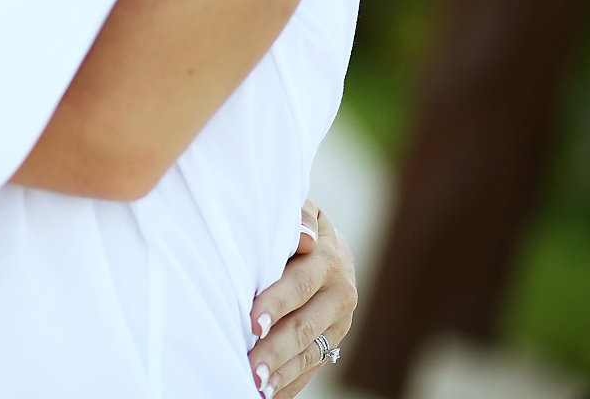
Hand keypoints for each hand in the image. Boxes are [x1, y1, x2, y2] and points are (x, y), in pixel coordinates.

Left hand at [247, 201, 356, 397]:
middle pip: (304, 326)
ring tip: (255, 385)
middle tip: (250, 368)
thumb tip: (305, 237)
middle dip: (275, 349)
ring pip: (309, 353)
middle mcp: (340, 295)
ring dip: (281, 373)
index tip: (252, 322)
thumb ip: (298, 217)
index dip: (275, 304)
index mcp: (329, 261)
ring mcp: (339, 324)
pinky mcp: (333, 343)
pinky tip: (267, 394)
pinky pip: (312, 368)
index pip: (299, 286)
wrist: (331, 246)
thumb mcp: (300, 209)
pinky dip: (289, 383)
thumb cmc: (298, 224)